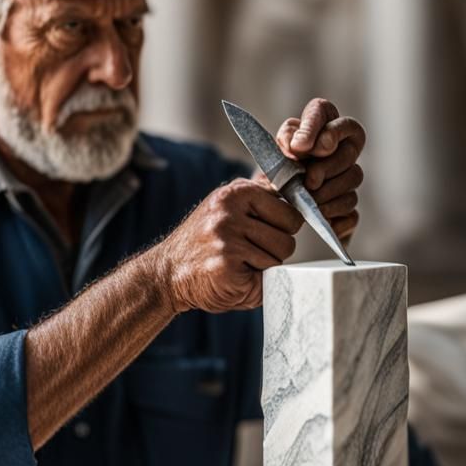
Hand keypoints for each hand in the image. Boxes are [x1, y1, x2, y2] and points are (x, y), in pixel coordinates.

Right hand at [153, 179, 303, 312]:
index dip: (284, 229)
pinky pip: (263, 278)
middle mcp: (230, 210)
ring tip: (238, 265)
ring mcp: (227, 236)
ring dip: (264, 269)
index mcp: (236, 192)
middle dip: (276, 252)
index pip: (290, 211)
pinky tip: (232, 277)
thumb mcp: (228, 209)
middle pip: (288, 237)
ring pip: (278, 259)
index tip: (267, 234)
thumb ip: (259, 198)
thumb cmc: (206, 244)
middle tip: (249, 254)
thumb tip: (298, 179)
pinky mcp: (225, 263)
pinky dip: (253, 285)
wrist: (167, 273)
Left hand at [275, 98, 364, 240]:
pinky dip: (336, 213)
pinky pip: (352, 209)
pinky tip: (320, 216)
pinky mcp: (347, 207)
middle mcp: (341, 147)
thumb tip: (298, 145)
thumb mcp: (274, 155)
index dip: (316, 126)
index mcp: (319, 126)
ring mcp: (348, 176)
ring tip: (310, 200)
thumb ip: (286, 144)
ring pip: (354, 177)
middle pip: (348, 149)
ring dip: (331, 190)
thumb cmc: (276, 172)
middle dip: (328, 166)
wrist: (273, 207)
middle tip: (308, 180)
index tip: (301, 146)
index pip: (323, 111)